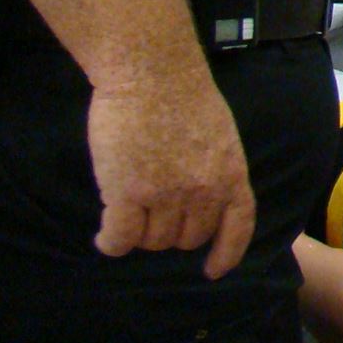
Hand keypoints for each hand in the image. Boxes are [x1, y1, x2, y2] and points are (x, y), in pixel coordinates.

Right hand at [90, 73, 254, 278]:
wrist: (152, 72)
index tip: (213, 270)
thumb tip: (200, 200)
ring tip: (126, 211)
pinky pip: (120, 239)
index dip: (226, 253)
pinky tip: (105, 235)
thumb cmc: (183, 95)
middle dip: (170, 233)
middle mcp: (204, 191)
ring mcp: (166, 195)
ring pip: (152, 241)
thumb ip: (213, 170)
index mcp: (232, 174)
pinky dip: (110, 243)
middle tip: (150, 213)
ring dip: (139, 234)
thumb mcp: (219, 136)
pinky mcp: (128, 194)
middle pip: (187, 238)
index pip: (238, 226)